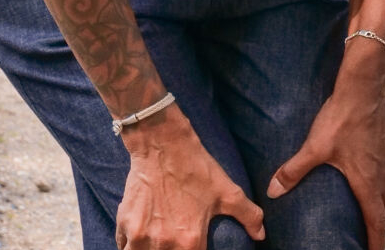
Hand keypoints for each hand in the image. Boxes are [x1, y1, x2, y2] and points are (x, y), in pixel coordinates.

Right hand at [116, 108, 264, 249]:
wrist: (163, 145)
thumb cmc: (197, 169)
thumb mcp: (228, 191)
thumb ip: (248, 215)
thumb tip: (261, 235)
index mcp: (190, 241)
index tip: (194, 246)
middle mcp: (163, 244)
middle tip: (176, 240)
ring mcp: (139, 237)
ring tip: (159, 243)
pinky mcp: (124, 226)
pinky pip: (124, 247)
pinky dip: (131, 246)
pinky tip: (142, 237)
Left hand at [267, 65, 384, 249]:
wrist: (365, 87)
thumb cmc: (341, 118)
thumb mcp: (314, 147)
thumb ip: (293, 171)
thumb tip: (272, 191)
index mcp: (369, 182)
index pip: (378, 223)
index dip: (376, 244)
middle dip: (379, 227)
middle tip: (365, 236)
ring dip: (379, 200)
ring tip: (361, 202)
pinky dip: (380, 177)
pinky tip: (364, 168)